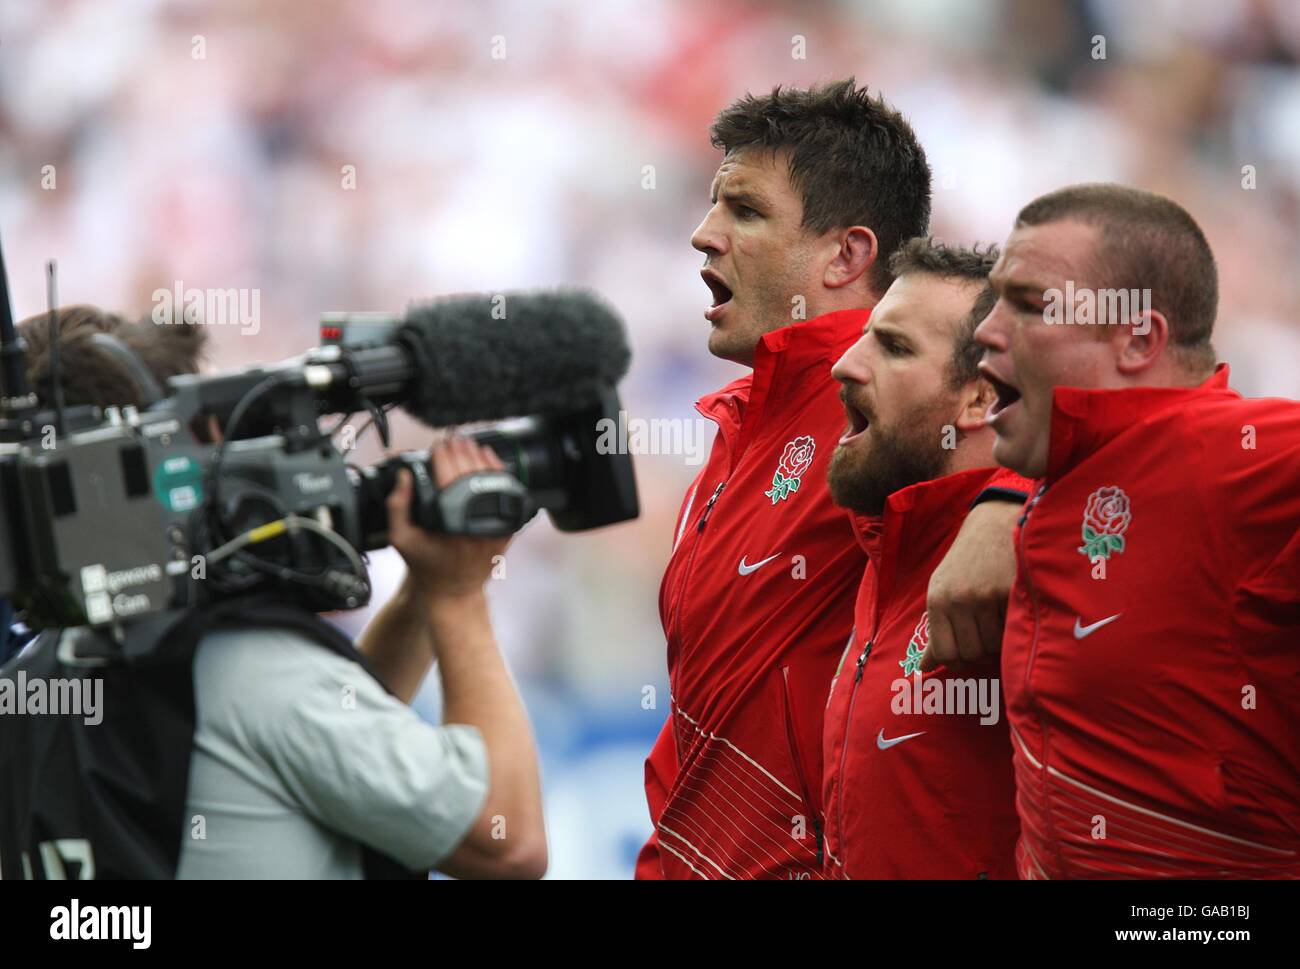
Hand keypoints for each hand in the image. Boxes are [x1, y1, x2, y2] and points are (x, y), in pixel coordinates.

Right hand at [386, 435, 511, 598]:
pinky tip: (489, 462)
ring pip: (493, 479)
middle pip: (472, 472)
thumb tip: (404, 474)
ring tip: (469, 445)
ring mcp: (496, 524)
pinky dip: (499, 473)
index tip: (438, 445)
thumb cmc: (426, 565)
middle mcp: (476, 521)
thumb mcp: (401, 538)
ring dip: (480, 457)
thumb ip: (397, 505)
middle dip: (462, 450)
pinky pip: (507, 492)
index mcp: (450, 522)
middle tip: (453, 440)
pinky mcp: (508, 526)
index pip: (448, 476)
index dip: (442, 455)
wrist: (454, 591)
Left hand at [920, 499, 1019, 671]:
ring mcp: (985, 596)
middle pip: (972, 653)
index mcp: (937, 600)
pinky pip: (1013, 630)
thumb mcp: (942, 590)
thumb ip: (936, 630)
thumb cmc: (965, 563)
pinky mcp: (1010, 592)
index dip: (957, 660)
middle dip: (980, 651)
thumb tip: (924, 668)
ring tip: (998, 619)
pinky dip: (1013, 626)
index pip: (945, 653)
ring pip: (995, 645)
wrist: (994, 525)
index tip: (966, 653)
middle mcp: (958, 599)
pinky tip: (1010, 609)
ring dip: (999, 641)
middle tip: (985, 633)